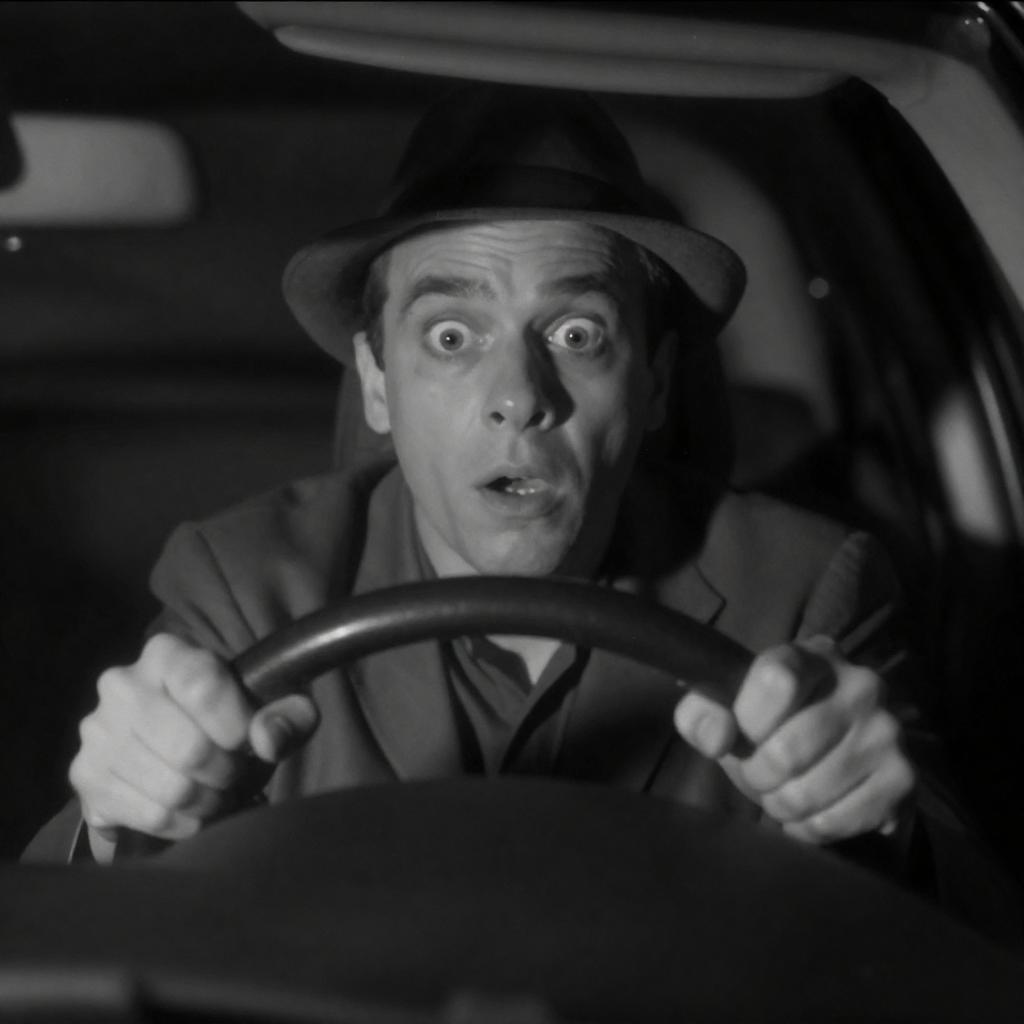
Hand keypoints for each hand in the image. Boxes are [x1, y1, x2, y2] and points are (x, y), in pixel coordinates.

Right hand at [69, 633, 318, 861]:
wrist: (171, 746)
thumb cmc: (232, 718)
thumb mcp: (275, 705)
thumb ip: (289, 714)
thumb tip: (267, 740)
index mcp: (167, 653)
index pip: (203, 687)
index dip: (236, 725)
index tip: (247, 741)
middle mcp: (122, 684)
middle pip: (189, 748)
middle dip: (225, 771)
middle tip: (233, 773)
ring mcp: (98, 731)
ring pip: (173, 789)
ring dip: (208, 800)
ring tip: (216, 791)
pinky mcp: (86, 775)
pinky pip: (151, 816)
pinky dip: (186, 822)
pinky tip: (194, 810)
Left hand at [673, 637, 913, 842]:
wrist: (822, 755)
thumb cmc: (765, 724)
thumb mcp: (725, 709)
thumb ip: (702, 712)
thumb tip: (717, 737)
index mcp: (810, 655)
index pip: (776, 678)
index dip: (748, 719)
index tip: (742, 733)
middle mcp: (861, 684)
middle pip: (788, 749)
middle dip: (759, 774)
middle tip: (760, 773)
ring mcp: (887, 730)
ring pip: (809, 791)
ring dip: (782, 804)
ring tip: (783, 790)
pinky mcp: (903, 777)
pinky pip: (839, 821)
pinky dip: (811, 828)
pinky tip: (809, 811)